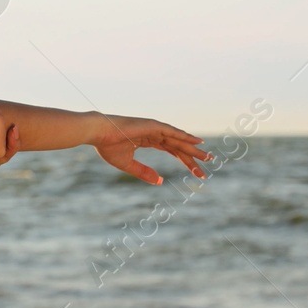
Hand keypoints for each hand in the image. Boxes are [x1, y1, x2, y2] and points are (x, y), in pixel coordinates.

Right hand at [87, 114, 211, 183]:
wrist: (98, 133)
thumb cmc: (108, 146)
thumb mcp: (128, 164)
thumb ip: (144, 172)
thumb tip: (160, 182)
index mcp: (148, 140)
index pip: (172, 151)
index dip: (185, 161)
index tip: (196, 172)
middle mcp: (154, 134)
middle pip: (179, 146)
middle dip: (193, 156)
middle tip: (209, 163)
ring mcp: (154, 128)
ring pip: (178, 140)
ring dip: (193, 148)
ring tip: (208, 156)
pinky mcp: (153, 126)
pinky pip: (172, 132)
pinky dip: (185, 136)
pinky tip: (197, 142)